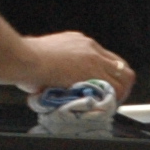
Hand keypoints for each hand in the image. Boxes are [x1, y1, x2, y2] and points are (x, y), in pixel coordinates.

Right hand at [10, 31, 132, 95]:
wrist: (25, 59)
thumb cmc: (26, 60)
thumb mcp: (46, 55)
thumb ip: (57, 65)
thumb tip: (53, 80)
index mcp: (79, 43)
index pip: (105, 58)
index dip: (109, 75)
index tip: (105, 87)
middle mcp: (90, 48)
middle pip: (120, 65)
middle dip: (120, 83)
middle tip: (112, 98)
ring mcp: (94, 59)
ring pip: (123, 77)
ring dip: (119, 93)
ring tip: (110, 105)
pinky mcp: (94, 72)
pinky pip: (115, 87)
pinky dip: (114, 99)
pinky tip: (106, 107)